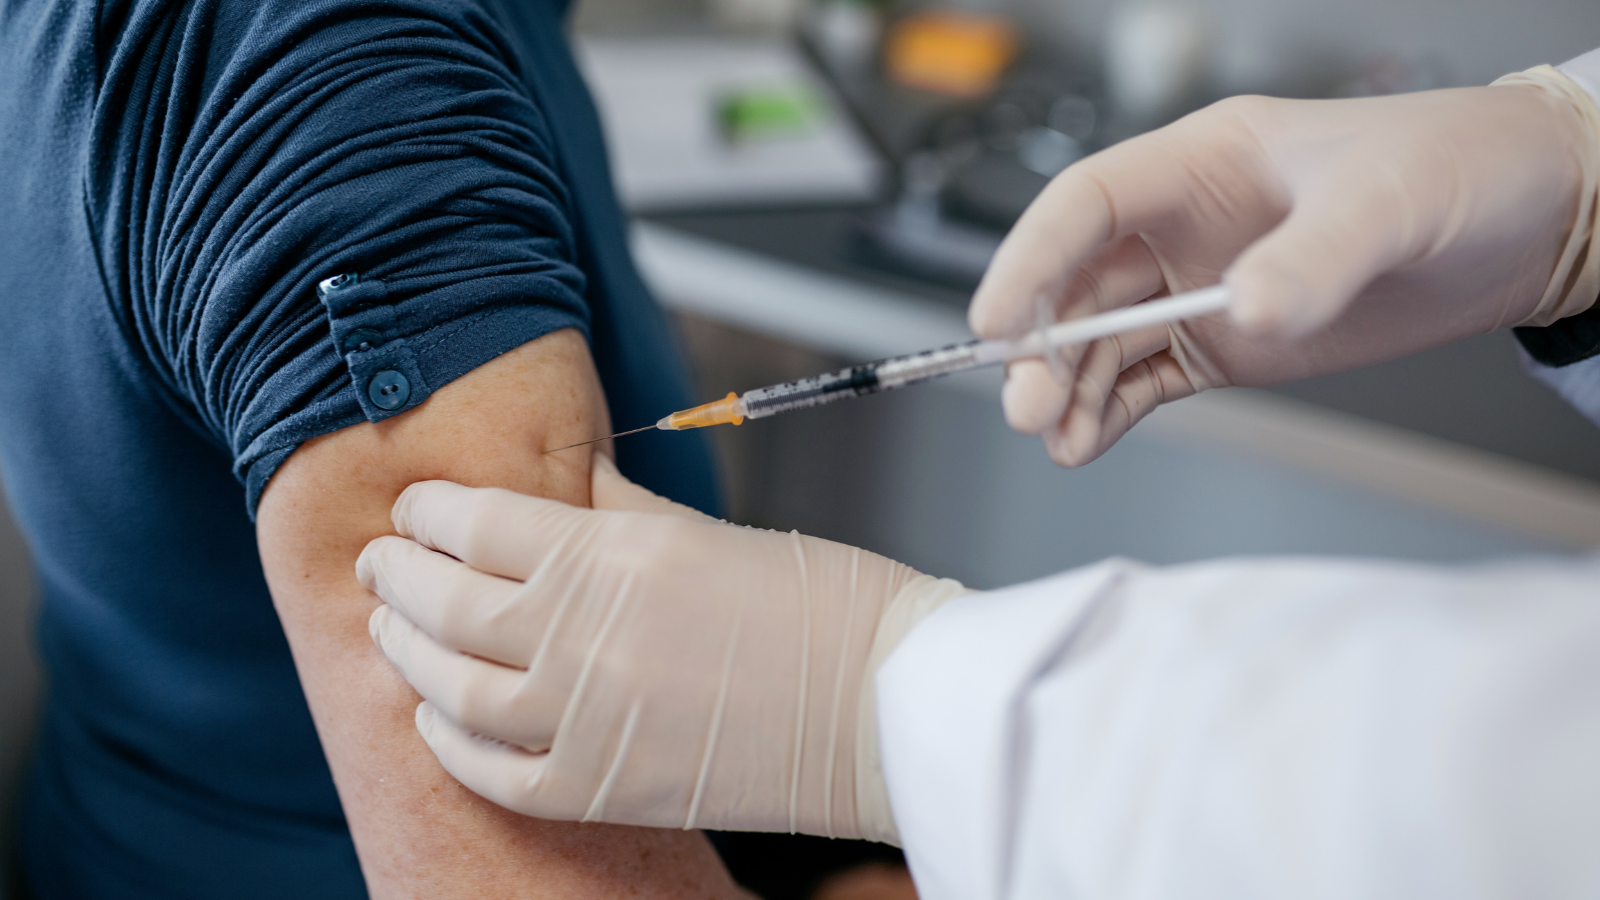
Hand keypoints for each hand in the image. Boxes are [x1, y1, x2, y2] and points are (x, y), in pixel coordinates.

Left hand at [355, 455, 968, 842]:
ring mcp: (588, 718)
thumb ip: (623, 512)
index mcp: (616, 555)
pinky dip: (449, 745)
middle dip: (397, 574)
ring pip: (452, 687)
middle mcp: (585, 635)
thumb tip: (572, 485)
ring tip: (390, 631)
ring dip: (407, 654)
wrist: (890, 706)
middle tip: (380, 560)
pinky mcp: (605, 787)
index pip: (479, 522)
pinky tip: (434, 718)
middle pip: (446, 599)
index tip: (418, 506)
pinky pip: (494, 774)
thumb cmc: (828, 606)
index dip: (432, 511)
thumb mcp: (713, 533)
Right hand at [971, 68, 1599, 467]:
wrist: (1530, 219)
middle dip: (1043, 344)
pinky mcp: (1227, 346)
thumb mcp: (1390, 200)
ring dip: (1068, 389)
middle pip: (1080, 283)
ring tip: (1054, 437)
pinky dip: (1109, 414)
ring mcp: (1202, 290)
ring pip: (1103, 342)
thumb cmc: (1460, 168)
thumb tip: (1243, 310)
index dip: (1031, 259)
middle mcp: (1185, 228)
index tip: (999, 319)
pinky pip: (1146, 382)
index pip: (1086, 205)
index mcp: (1203, 164)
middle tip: (1027, 401)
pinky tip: (1085, 441)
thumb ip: (1313, 257)